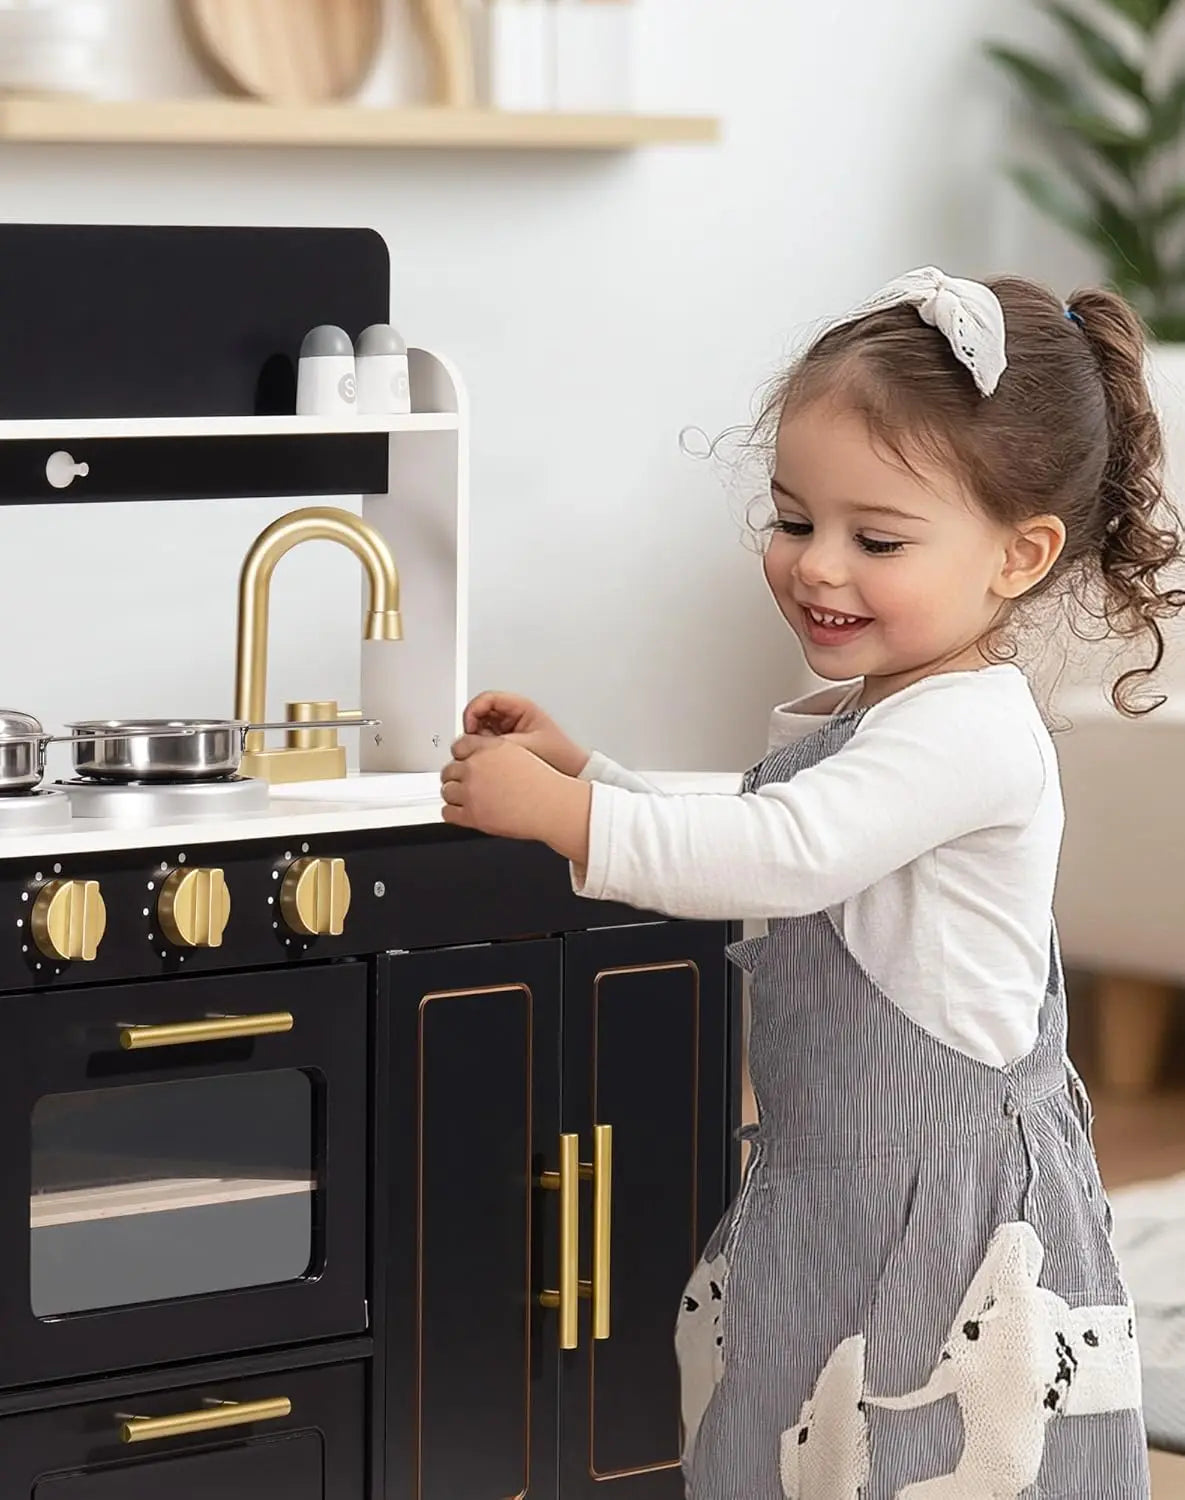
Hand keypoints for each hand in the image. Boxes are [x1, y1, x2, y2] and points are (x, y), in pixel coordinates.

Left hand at [441, 736, 590, 861]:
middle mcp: (476, 767)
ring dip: (454, 795)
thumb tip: (482, 758)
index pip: (458, 746)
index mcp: (489, 748)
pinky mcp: (471, 814)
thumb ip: (496, 754)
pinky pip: (448, 813)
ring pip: (447, 791)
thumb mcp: (520, 754)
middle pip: (449, 769)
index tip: (462, 762)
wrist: (550, 805)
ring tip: (465, 799)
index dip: (460, 756)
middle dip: (455, 777)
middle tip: (463, 784)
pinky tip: (461, 813)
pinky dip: (453, 813)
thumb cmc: (543, 784)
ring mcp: (471, 791)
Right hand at [462, 690, 588, 777]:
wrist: (572, 772)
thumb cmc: (559, 756)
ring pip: (481, 727)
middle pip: (480, 712)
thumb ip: (494, 743)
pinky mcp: (508, 741)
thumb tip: (469, 742)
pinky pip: (487, 741)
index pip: (487, 698)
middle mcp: (514, 715)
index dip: (473, 711)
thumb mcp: (524, 746)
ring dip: (477, 740)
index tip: (469, 728)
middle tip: (474, 743)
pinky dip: (483, 749)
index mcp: (521, 707)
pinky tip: (490, 759)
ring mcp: (510, 728)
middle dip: (473, 728)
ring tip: (486, 753)